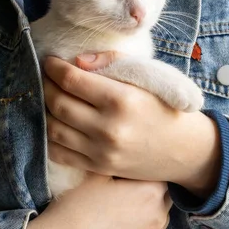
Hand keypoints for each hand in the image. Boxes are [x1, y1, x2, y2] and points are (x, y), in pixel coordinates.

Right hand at [21, 173, 171, 228]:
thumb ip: (119, 166)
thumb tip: (127, 159)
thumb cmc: (78, 206)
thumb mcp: (97, 175)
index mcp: (152, 191)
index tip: (131, 179)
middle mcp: (160, 216)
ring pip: (155, 225)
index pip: (160, 177)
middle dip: (150, 197)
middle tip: (125, 199)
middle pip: (163, 201)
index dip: (146, 176)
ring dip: (145, 220)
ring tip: (118, 221)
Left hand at [42, 54, 220, 197]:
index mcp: (122, 99)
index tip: (49, 61)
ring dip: (43, 110)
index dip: (54, 67)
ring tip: (47, 98)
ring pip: (53, 129)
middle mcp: (109, 127)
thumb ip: (113, 62)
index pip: (72, 80)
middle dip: (45, 85)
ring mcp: (102, 151)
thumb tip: (76, 61)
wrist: (185, 150)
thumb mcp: (149, 77)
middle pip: (58, 103)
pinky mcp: (99, 167)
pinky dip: (49, 138)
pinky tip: (54, 123)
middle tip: (45, 77)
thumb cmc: (167, 108)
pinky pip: (60, 153)